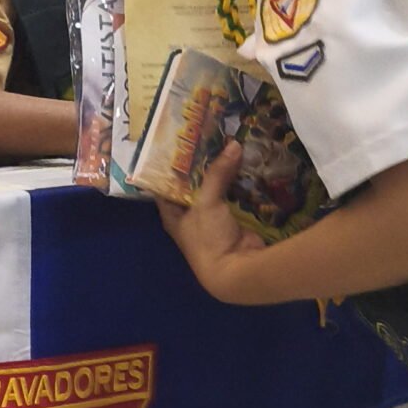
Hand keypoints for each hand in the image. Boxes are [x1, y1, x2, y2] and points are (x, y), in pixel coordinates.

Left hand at [158, 143, 266, 301]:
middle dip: (201, 165)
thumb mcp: (207, 202)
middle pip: (193, 185)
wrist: (238, 269)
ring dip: (222, 172)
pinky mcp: (233, 220)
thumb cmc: (208, 237)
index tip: (177, 142)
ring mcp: (213, 219)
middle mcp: (189, 217)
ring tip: (228, 145)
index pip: (164, 185)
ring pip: (216, 189)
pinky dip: (239, 183)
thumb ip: (217, 173)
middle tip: (208, 137)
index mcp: (173, 214)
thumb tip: (234, 144)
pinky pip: (234, 196)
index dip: (168, 165)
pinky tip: (244, 164)